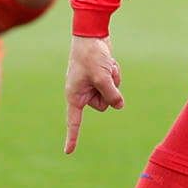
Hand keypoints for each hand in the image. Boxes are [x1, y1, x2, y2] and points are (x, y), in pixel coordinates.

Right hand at [64, 35, 123, 153]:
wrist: (91, 34)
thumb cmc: (91, 55)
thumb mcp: (103, 77)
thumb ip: (112, 95)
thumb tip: (119, 106)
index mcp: (75, 95)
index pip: (74, 121)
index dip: (72, 137)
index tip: (68, 152)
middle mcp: (82, 92)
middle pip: (103, 106)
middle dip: (109, 92)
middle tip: (103, 75)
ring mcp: (92, 85)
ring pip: (111, 94)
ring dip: (113, 81)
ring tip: (106, 66)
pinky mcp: (100, 77)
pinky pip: (113, 84)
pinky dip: (114, 74)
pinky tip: (109, 63)